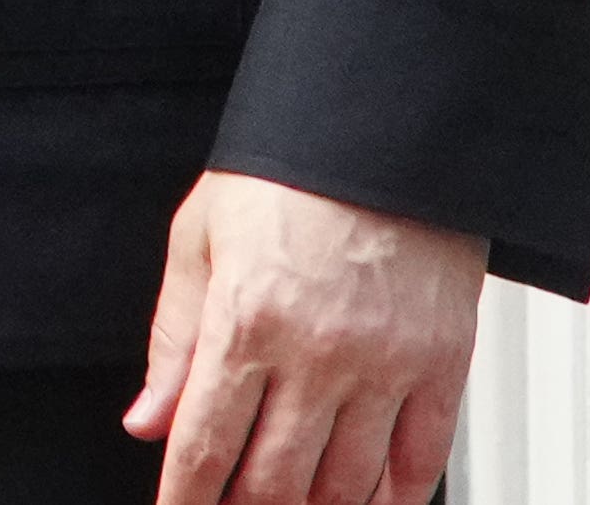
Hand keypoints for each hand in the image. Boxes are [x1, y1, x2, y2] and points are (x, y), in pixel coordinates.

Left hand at [123, 168, 482, 504]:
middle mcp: (319, 351)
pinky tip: (368, 502)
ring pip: (345, 486)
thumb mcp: (202, 237)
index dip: (185, 498)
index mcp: (248, 318)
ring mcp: (386, 364)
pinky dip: (393, 498)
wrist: (385, 123)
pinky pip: (420, 460)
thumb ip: (174, 339)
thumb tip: (147, 420)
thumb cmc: (290, 169)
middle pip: (273, 481)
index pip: (205, 444)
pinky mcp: (443, 362)